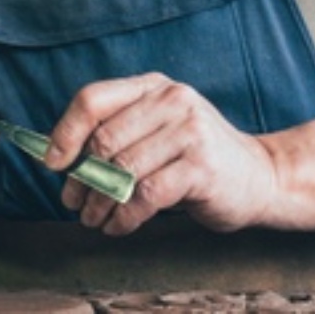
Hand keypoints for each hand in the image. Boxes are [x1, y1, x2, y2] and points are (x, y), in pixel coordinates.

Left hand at [45, 73, 277, 235]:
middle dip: (81, 177)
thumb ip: (114, 132)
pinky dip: (125, 216)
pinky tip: (118, 227)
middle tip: (73, 202)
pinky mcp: (201, 167)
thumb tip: (52, 154)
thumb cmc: (195, 157)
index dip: (65, 132)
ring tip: (92, 219)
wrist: (261, 177)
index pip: (92, 99)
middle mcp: (172, 101)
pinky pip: (146, 195)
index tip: (52, 163)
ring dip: (99, 202)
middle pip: (103, 139)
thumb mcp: (156, 130)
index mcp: (152, 87)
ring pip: (122, 170)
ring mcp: (190, 132)